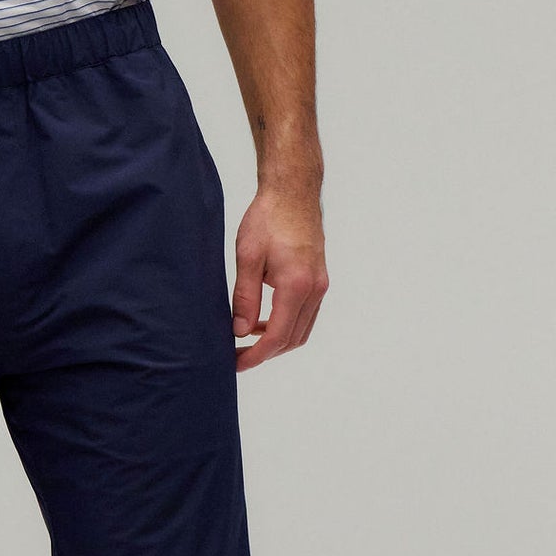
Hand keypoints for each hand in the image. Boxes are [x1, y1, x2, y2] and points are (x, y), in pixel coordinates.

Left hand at [231, 183, 328, 370]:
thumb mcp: (247, 257)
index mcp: (297, 285)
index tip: (236, 363)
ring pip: (301, 330)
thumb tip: (240, 331)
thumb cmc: (268, 218)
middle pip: (293, 339)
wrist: (293, 192)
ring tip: (246, 340)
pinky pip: (305, 314)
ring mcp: (320, 285)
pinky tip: (262, 320)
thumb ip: (245, 297)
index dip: (256, 355)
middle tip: (236, 356)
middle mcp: (314, 289)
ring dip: (276, 340)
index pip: (278, 336)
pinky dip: (285, 325)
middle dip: (265, 353)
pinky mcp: (319, 279)